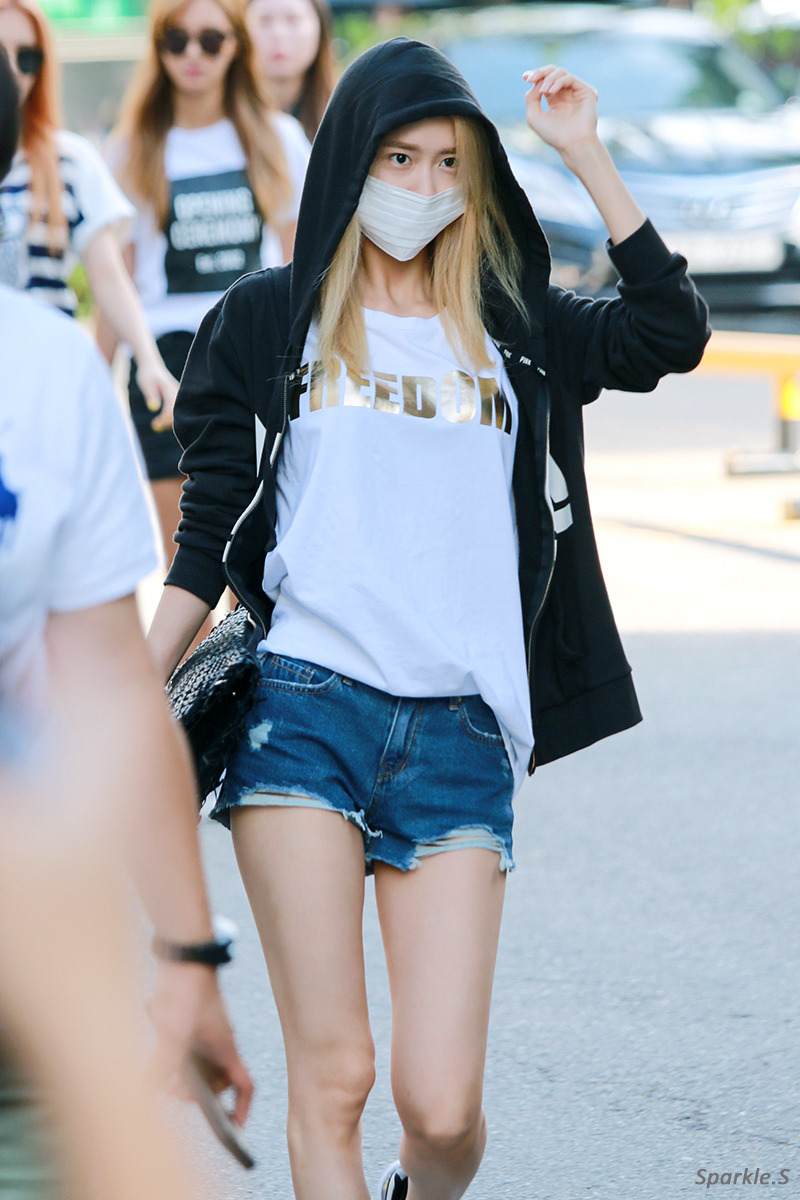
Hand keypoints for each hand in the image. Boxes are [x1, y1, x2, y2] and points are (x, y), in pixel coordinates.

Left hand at [135, 357, 179, 431]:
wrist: (153, 368)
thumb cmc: (148, 376)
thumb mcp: (146, 384)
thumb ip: (150, 395)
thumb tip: (153, 408)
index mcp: (171, 389)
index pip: (171, 409)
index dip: (164, 420)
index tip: (154, 425)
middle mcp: (179, 394)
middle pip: (178, 414)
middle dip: (167, 424)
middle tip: (154, 426)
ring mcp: (181, 397)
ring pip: (180, 415)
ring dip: (169, 423)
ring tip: (155, 425)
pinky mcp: (180, 401)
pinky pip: (179, 413)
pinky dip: (170, 420)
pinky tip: (160, 421)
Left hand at [148, 962, 254, 1125]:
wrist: (182, 957)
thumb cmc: (187, 992)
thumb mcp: (173, 1035)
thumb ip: (163, 1067)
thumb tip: (152, 1090)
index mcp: (226, 1048)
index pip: (244, 1084)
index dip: (242, 1107)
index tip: (234, 1126)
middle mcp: (218, 1044)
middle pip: (216, 1082)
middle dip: (197, 1094)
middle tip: (175, 1093)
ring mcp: (203, 1034)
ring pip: (197, 1068)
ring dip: (182, 1079)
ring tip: (163, 1080)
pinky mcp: (187, 1025)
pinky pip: (182, 1053)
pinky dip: (171, 1061)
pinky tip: (156, 1059)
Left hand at [523, 65, 598, 153]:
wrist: (572, 144)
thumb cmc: (554, 135)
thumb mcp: (534, 117)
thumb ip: (531, 98)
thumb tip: (535, 82)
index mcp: (555, 100)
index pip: (545, 81)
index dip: (535, 75)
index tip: (525, 77)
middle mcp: (566, 94)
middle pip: (552, 72)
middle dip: (540, 72)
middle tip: (530, 78)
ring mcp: (576, 91)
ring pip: (560, 72)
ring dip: (548, 79)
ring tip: (543, 91)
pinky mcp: (586, 91)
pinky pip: (570, 78)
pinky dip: (558, 82)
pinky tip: (551, 91)